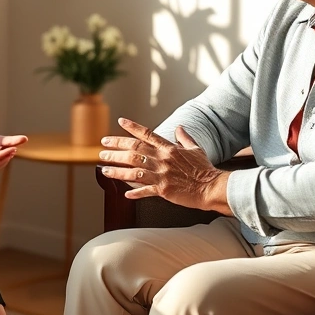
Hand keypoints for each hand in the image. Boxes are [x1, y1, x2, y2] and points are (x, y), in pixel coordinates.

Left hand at [99, 118, 231, 213]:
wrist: (212, 187)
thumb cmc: (205, 169)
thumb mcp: (196, 149)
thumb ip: (185, 138)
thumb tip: (179, 127)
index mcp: (169, 149)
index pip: (147, 134)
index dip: (133, 127)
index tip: (120, 121)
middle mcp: (163, 160)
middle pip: (134, 151)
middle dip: (116, 149)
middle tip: (102, 149)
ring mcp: (162, 175)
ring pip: (134, 171)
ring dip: (117, 170)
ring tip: (104, 170)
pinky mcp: (164, 190)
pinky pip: (145, 191)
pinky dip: (134, 192)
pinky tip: (124, 193)